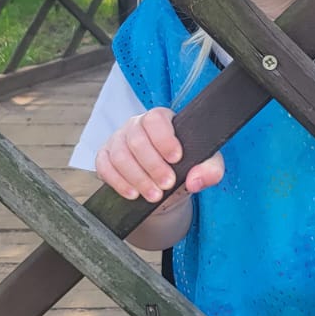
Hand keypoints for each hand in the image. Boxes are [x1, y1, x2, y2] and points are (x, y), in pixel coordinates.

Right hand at [95, 107, 223, 203]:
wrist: (166, 187)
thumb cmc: (184, 168)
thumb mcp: (204, 166)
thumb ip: (210, 170)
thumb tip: (196, 180)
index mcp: (160, 119)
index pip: (156, 119)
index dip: (164, 139)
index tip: (176, 159)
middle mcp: (136, 126)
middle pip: (137, 140)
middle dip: (153, 166)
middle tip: (167, 184)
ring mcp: (118, 140)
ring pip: (120, 155)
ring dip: (138, 178)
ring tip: (154, 195)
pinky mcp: (105, 157)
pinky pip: (103, 166)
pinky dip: (118, 182)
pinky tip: (133, 194)